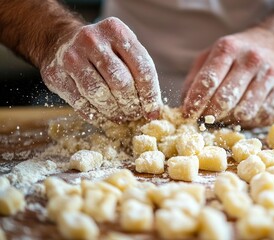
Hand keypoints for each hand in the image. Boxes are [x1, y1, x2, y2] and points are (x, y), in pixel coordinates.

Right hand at [40, 17, 161, 122]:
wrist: (60, 41)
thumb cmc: (102, 50)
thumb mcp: (123, 49)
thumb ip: (140, 72)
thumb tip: (154, 110)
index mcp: (116, 30)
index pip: (142, 68)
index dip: (150, 94)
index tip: (152, 111)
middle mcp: (92, 40)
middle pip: (121, 82)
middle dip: (131, 104)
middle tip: (134, 115)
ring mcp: (71, 56)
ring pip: (99, 94)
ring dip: (114, 112)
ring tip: (120, 117)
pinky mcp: (56, 74)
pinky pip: (80, 103)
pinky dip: (95, 115)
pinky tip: (103, 117)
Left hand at [182, 27, 273, 127]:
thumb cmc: (236, 56)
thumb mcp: (210, 57)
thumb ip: (194, 80)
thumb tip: (182, 108)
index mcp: (228, 49)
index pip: (208, 80)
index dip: (195, 102)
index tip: (188, 115)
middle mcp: (251, 60)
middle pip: (225, 99)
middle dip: (211, 114)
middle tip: (205, 120)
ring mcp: (269, 76)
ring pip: (244, 111)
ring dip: (230, 120)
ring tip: (225, 116)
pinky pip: (261, 117)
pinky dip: (248, 122)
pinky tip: (243, 114)